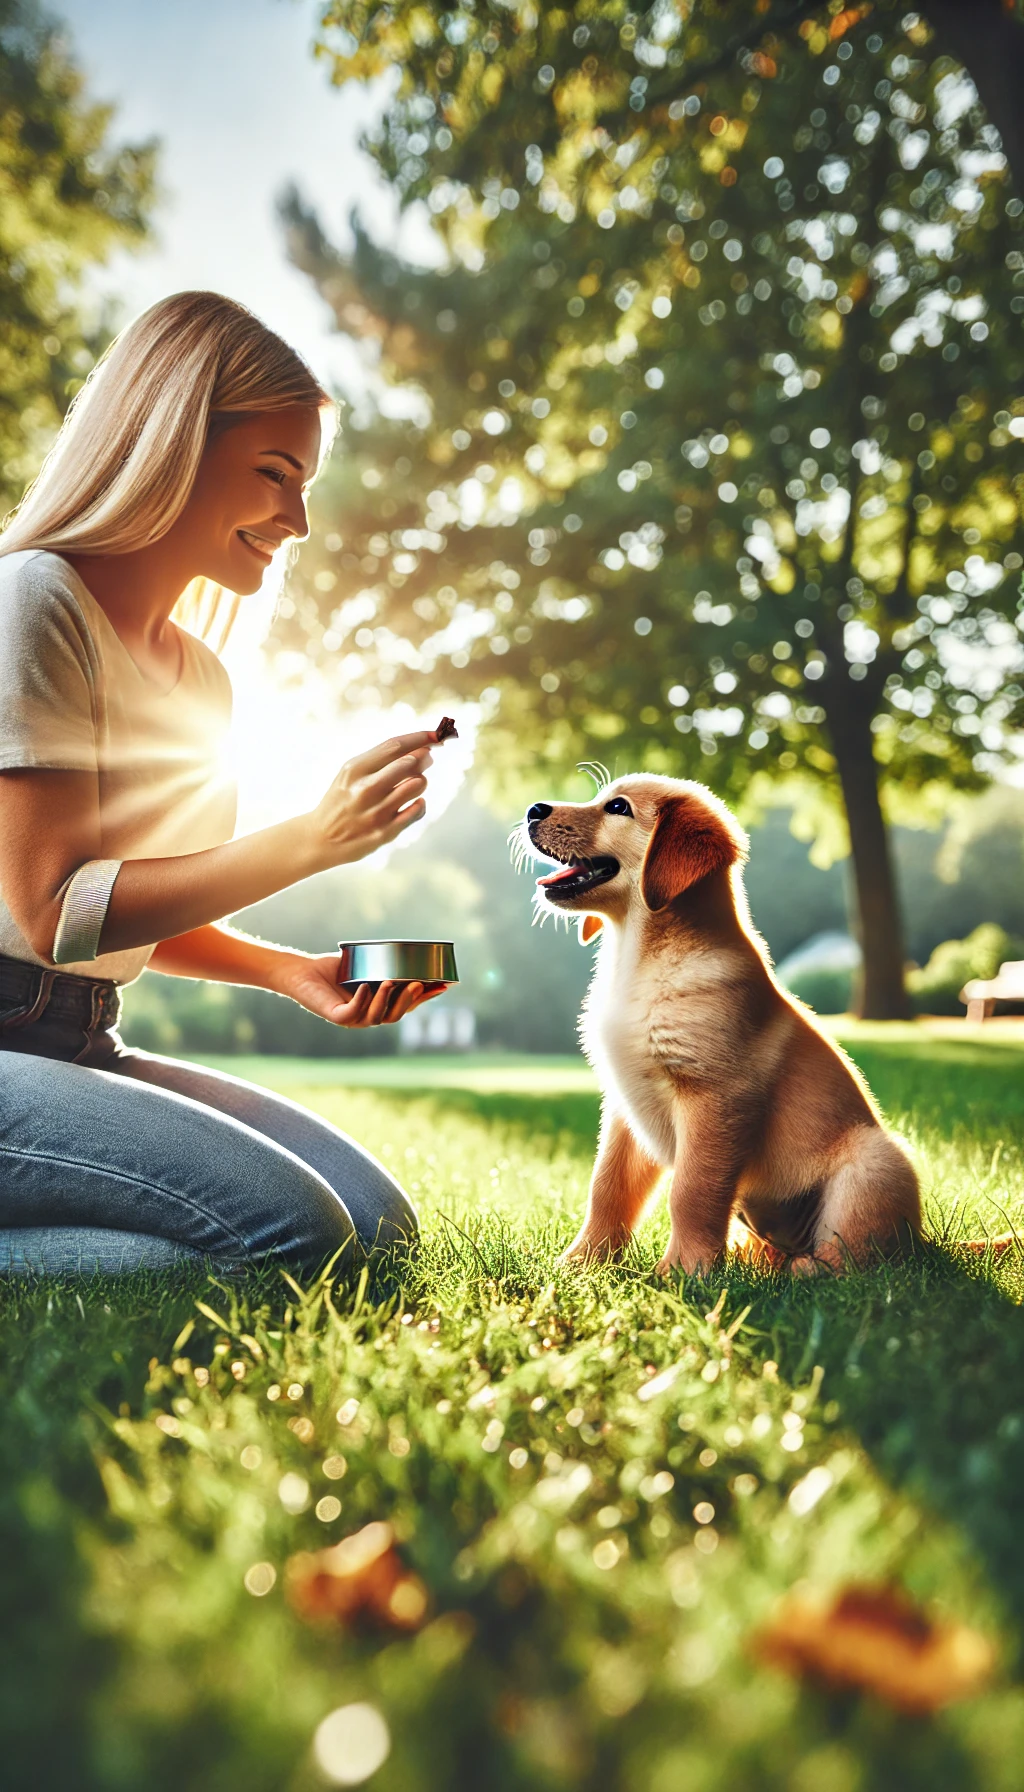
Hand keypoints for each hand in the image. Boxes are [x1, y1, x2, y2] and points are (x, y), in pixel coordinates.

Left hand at [272, 952, 446, 1028]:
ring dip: (387, 1001)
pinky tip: (367, 988)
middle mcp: (367, 1016)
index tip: (444, 985)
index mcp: (378, 1006)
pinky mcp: (334, 1016)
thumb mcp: (366, 964)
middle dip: (410, 1001)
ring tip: (392, 982)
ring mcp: (351, 1019)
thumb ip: (385, 964)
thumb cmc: (334, 968)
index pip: (406, 1005)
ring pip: (376, 1017)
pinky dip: (362, 1002)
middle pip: (395, 1015)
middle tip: (420, 983)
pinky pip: (352, 1013)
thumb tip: (413, 951)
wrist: (302, 972)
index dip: (425, 998)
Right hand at [307, 731, 435, 871]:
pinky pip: (418, 810)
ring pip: (418, 785)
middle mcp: (365, 789)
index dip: (421, 737)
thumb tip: (425, 748)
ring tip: (414, 784)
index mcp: (354, 769)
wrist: (320, 838)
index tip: (438, 735)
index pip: (395, 745)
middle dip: (425, 757)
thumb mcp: (351, 773)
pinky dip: (420, 804)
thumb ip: (382, 760)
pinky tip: (413, 803)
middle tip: (427, 758)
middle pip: (410, 762)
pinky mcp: (385, 833)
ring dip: (421, 781)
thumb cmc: (343, 799)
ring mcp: (376, 812)